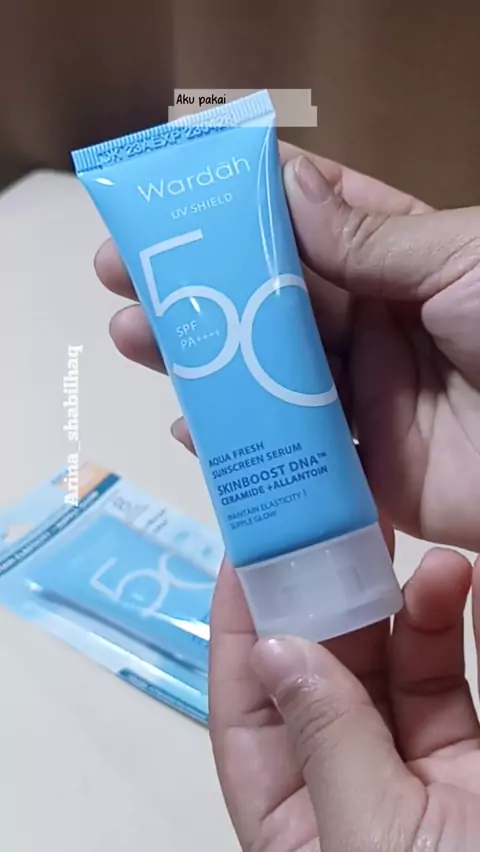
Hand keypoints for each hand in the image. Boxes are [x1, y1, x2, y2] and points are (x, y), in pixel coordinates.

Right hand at [95, 143, 479, 553]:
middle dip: (200, 283)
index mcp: (404, 259)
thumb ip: (366, 236)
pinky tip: (190, 423)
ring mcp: (364, 395)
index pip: (313, 221)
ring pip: (265, 372)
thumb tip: (284, 187)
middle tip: (124, 269)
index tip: (182, 199)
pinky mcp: (363, 465)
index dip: (247, 208)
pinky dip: (239, 440)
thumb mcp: (457, 258)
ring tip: (133, 334)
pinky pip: (291, 450)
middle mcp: (376, 322)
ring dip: (200, 356)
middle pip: (272, 299)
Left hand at [210, 547, 479, 851]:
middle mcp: (345, 787)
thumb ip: (327, 740)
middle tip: (335, 520)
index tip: (245, 550)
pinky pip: (449, 680)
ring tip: (414, 547)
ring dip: (402, 603)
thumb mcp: (371, 833)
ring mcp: (411, 776)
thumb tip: (275, 650)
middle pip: (322, 675)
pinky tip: (451, 578)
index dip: (240, 626)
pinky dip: (450, 627)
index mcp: (291, 820)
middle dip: (327, 594)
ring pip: (391, 670)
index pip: (247, 709)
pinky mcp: (470, 765)